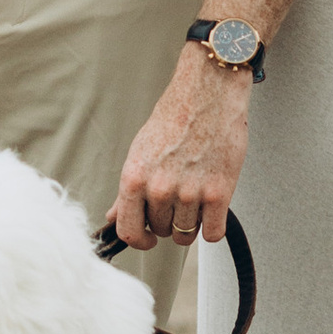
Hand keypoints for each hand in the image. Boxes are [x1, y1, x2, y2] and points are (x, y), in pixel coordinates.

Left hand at [115, 47, 253, 247]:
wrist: (208, 93)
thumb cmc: (174, 117)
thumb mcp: (140, 151)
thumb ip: (128, 190)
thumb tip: (114, 216)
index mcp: (134, 178)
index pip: (129, 231)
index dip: (139, 240)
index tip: (148, 239)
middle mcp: (159, 189)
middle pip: (162, 231)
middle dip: (169, 221)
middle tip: (179, 198)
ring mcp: (189, 193)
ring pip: (187, 234)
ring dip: (192, 223)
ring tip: (196, 198)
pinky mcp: (219, 193)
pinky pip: (213, 233)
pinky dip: (213, 226)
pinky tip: (212, 209)